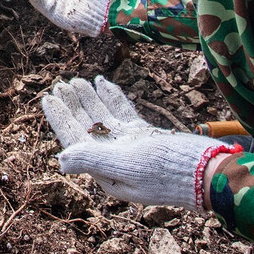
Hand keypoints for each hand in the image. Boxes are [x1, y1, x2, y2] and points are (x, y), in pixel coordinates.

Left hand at [40, 76, 240, 210]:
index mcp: (105, 169)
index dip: (60, 117)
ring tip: (77, 81)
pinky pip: (123, 114)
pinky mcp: (146, 137)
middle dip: (73, 105)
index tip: (48, 97)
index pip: (75, 139)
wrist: (206, 173)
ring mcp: (130, 146)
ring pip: (104, 118)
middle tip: (61, 84)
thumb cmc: (166, 171)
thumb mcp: (127, 165)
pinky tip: (104, 83)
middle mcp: (114, 158)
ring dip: (90, 99)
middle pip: (87, 126)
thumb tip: (60, 159)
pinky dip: (113, 98)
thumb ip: (93, 159)